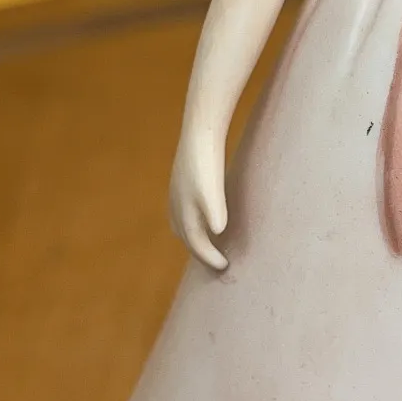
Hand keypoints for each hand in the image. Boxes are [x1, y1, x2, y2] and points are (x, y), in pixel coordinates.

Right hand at [169, 127, 228, 269]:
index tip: (225, 267)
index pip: (197, 245)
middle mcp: (176, 207)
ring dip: (193, 240)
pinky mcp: (180, 185)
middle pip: (187, 239)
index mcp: (184, 212)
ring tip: (206, 247)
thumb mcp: (213, 190)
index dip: (210, 258)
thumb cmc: (207, 163)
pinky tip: (200, 219)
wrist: (199, 133)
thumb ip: (215, 212)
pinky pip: (182, 213)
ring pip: (181, 227)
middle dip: (200, 253)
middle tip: (216, 263)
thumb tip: (217, 232)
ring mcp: (176, 195)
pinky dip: (190, 224)